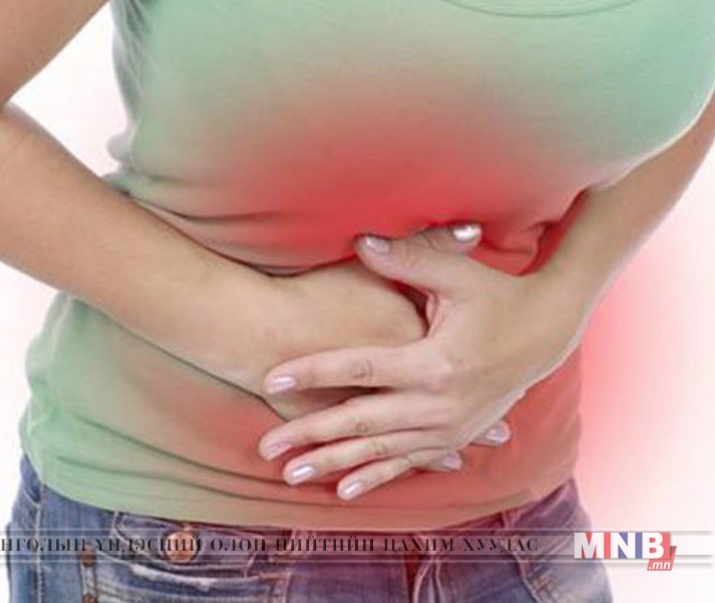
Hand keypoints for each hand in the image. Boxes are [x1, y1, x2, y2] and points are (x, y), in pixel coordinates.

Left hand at [256, 225, 587, 499]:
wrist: (549, 332)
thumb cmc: (502, 298)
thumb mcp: (458, 276)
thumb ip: (408, 258)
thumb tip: (360, 239)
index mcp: (435, 363)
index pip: (360, 370)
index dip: (313, 371)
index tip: (272, 375)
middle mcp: (440, 404)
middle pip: (361, 422)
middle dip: (311, 435)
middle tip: (268, 448)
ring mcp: (449, 427)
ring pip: (380, 451)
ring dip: (334, 463)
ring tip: (291, 474)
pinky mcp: (455, 437)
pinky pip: (409, 463)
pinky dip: (376, 476)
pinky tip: (344, 491)